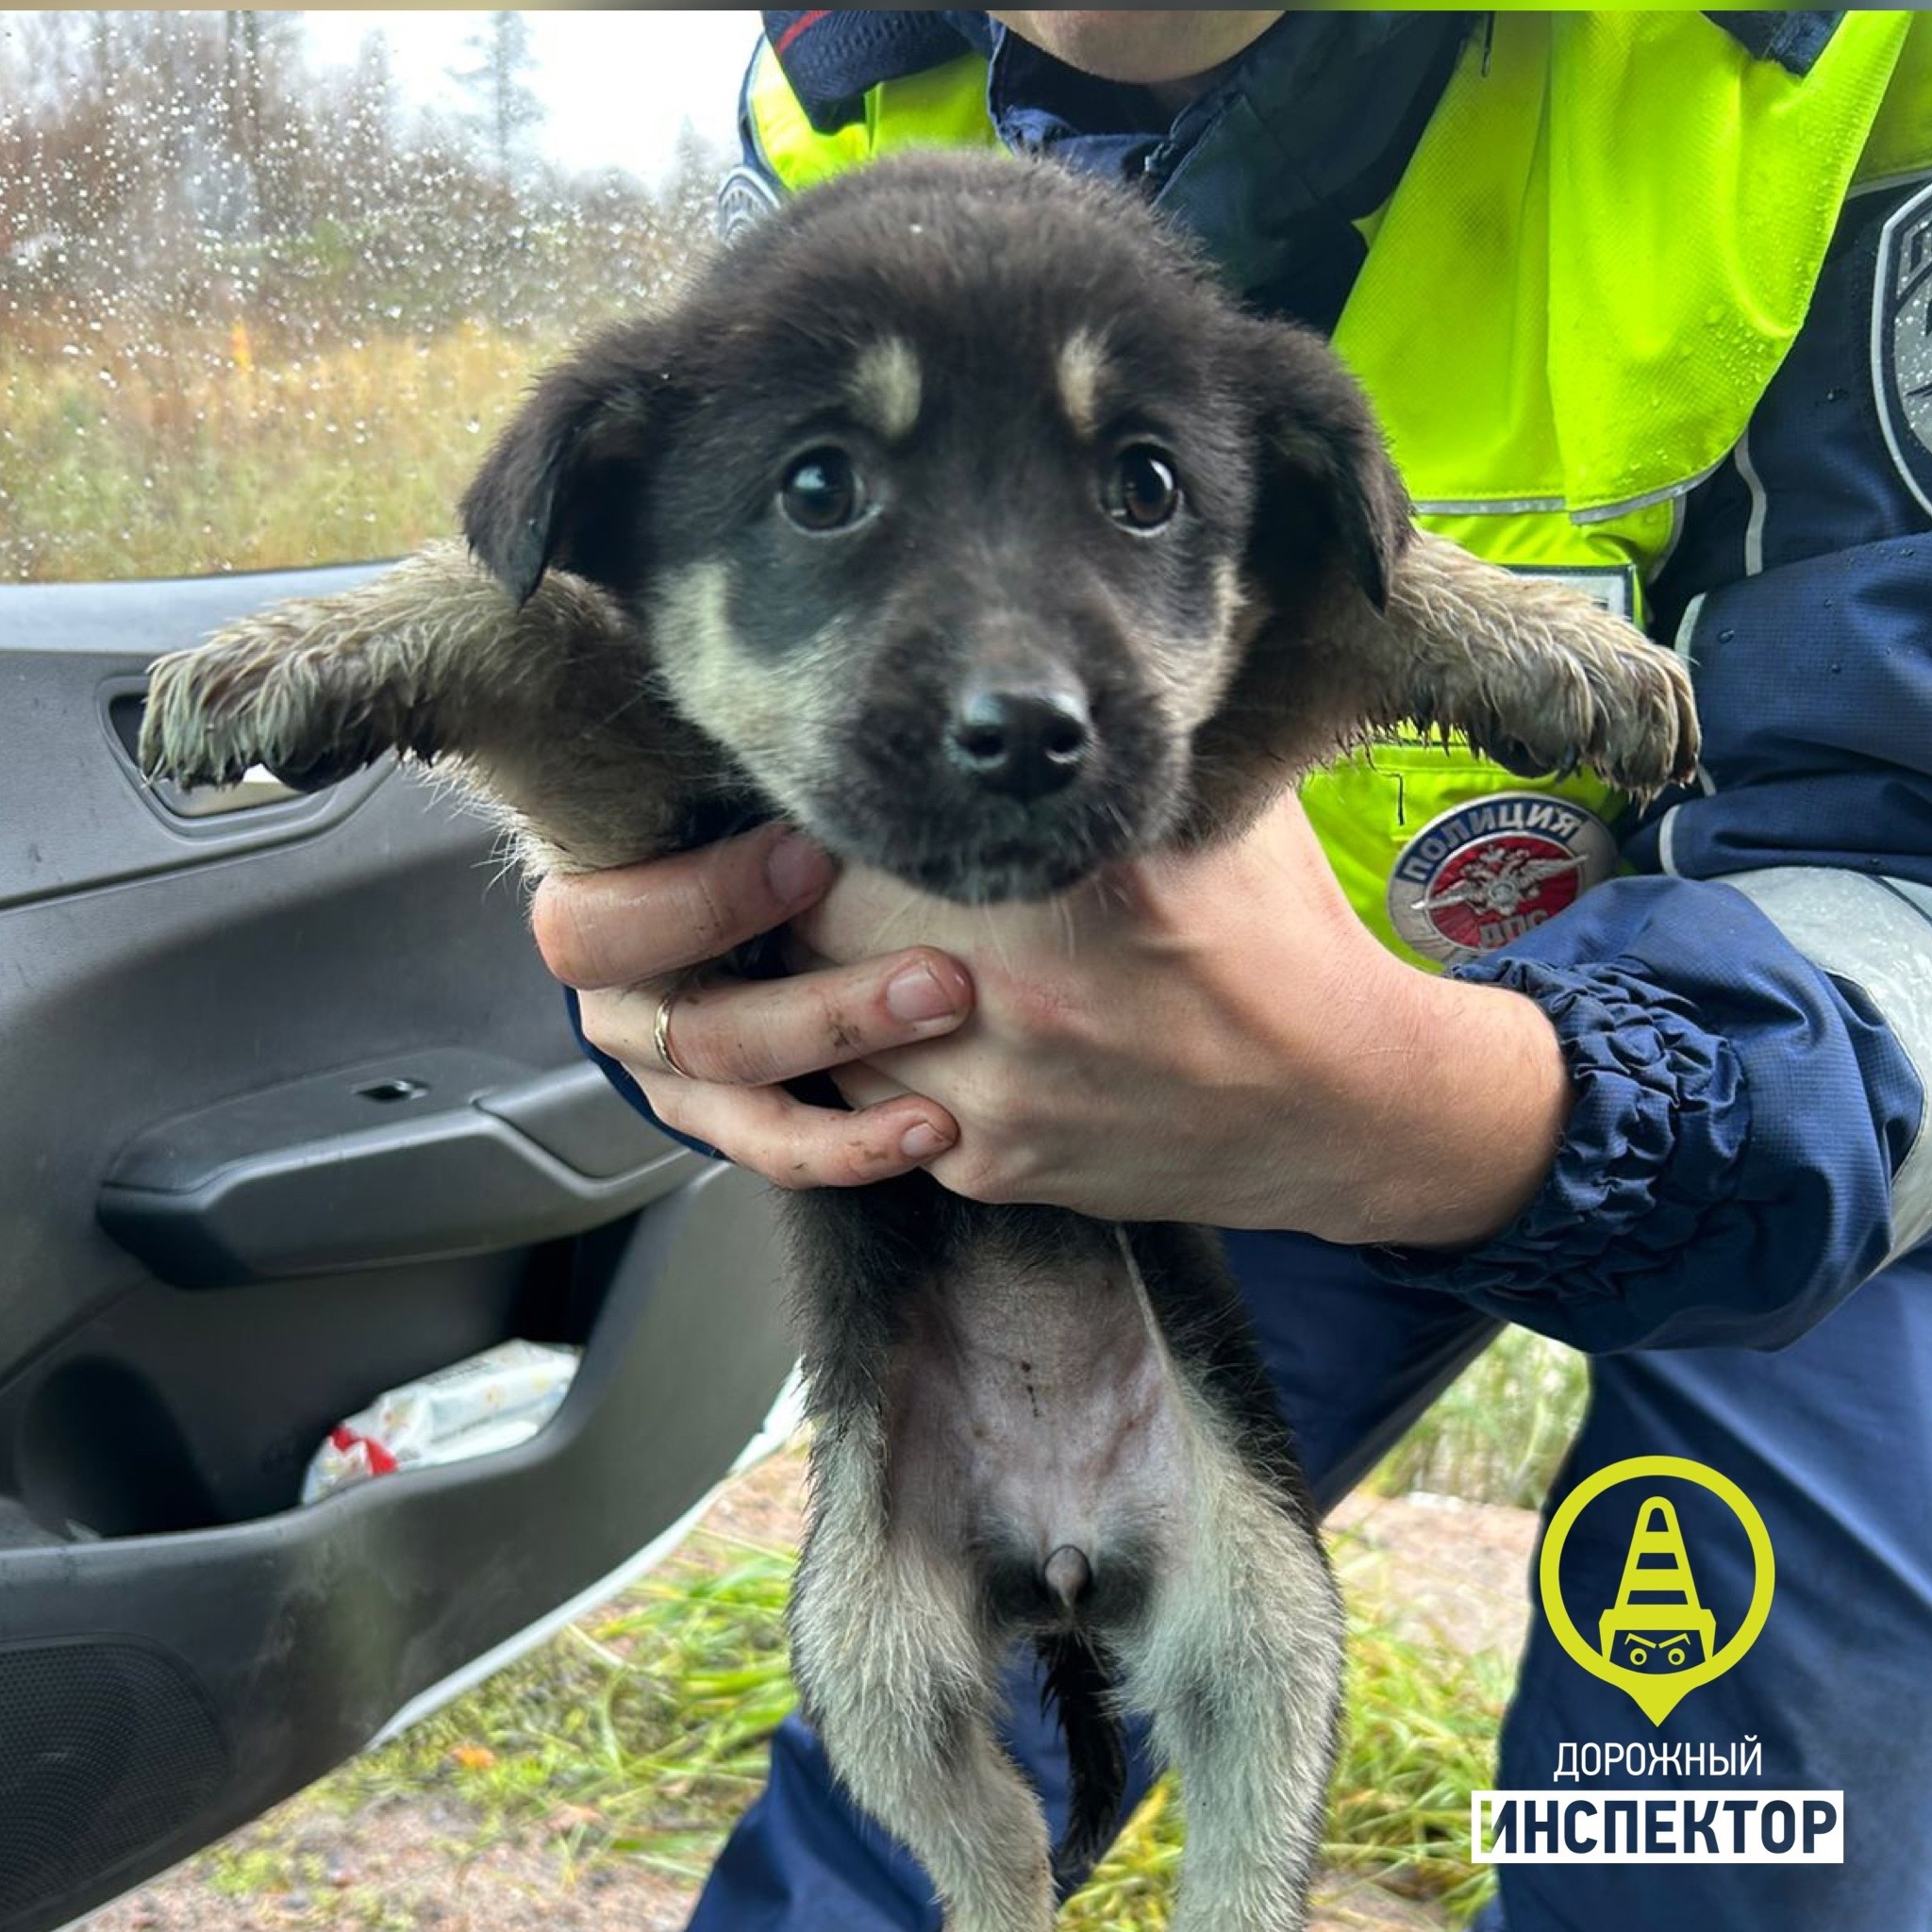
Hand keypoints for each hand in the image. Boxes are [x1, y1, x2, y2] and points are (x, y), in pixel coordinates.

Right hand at [531, 821, 974, 1188]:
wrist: (723, 897)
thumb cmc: (729, 821)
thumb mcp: (725, 795)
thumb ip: (757, 781)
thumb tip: (838, 720)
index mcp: (593, 911)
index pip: (602, 927)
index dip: (704, 900)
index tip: (810, 858)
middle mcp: (619, 1004)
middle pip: (699, 1032)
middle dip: (826, 1013)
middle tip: (941, 981)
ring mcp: (666, 1073)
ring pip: (743, 1101)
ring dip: (855, 1086)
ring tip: (947, 1081)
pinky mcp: (719, 1119)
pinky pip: (778, 1150)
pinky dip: (855, 1146)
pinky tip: (933, 1128)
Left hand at [788, 791, 1574, 1240]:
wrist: (1342, 1107)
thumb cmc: (1283, 938)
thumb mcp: (1229, 803)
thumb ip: (1139, 729)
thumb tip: (1088, 613)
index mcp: (1079, 881)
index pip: (877, 828)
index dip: (855, 808)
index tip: (868, 794)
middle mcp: (1024, 992)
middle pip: (824, 923)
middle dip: (824, 893)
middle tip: (850, 873)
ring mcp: (1002, 1091)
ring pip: (830, 1027)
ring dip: (837, 986)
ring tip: (875, 948)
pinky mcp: (995, 1165)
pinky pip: (872, 1108)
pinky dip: (881, 1066)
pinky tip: (924, 1028)